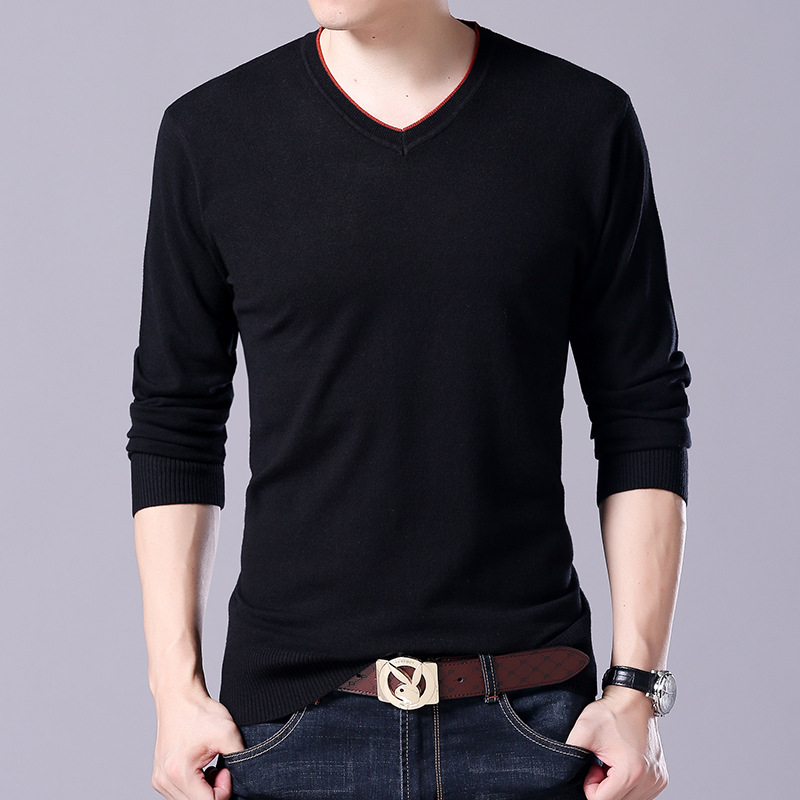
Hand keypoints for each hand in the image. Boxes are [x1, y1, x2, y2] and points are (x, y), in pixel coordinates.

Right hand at [151, 687, 244, 799]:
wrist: (179, 697)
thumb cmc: (200, 712)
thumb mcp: (228, 732)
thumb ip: (240, 758)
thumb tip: (244, 778)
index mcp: (179, 773)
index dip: (224, 790)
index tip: (227, 769)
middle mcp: (164, 781)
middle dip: (214, 791)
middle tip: (221, 767)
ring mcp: (159, 780)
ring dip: (204, 790)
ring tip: (211, 766)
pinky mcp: (160, 777)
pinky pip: (180, 794)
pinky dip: (195, 787)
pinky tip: (202, 769)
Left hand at [565, 685, 667, 799]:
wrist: (633, 697)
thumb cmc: (610, 712)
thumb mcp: (583, 730)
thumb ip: (570, 755)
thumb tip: (564, 774)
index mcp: (631, 772)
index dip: (590, 785)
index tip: (592, 764)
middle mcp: (649, 780)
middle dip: (602, 786)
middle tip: (599, 761)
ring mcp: (657, 780)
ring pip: (627, 799)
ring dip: (614, 786)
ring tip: (610, 760)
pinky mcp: (660, 778)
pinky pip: (638, 793)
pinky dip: (626, 784)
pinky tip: (621, 764)